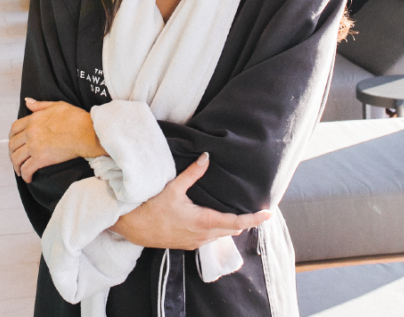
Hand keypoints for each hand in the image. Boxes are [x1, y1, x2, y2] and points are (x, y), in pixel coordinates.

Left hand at [9, 98, 106, 182]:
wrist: (86, 132)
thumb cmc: (76, 119)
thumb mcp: (57, 105)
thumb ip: (40, 105)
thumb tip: (28, 102)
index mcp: (33, 120)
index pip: (14, 128)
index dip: (12, 136)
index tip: (14, 142)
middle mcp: (30, 133)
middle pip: (13, 144)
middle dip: (12, 152)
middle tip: (16, 157)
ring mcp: (34, 146)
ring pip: (16, 158)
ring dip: (16, 166)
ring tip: (20, 170)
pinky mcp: (41, 159)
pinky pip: (27, 169)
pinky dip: (25, 175)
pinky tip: (28, 178)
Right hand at [109, 153, 271, 249]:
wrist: (135, 227)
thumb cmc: (152, 207)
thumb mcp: (173, 188)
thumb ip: (193, 173)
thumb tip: (206, 157)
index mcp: (204, 221)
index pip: (237, 222)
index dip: (254, 219)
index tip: (268, 213)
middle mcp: (203, 235)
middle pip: (233, 230)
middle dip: (245, 221)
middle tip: (256, 209)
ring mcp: (196, 242)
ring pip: (222, 235)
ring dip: (231, 226)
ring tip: (239, 213)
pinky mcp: (189, 244)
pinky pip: (211, 239)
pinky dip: (218, 230)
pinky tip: (215, 220)